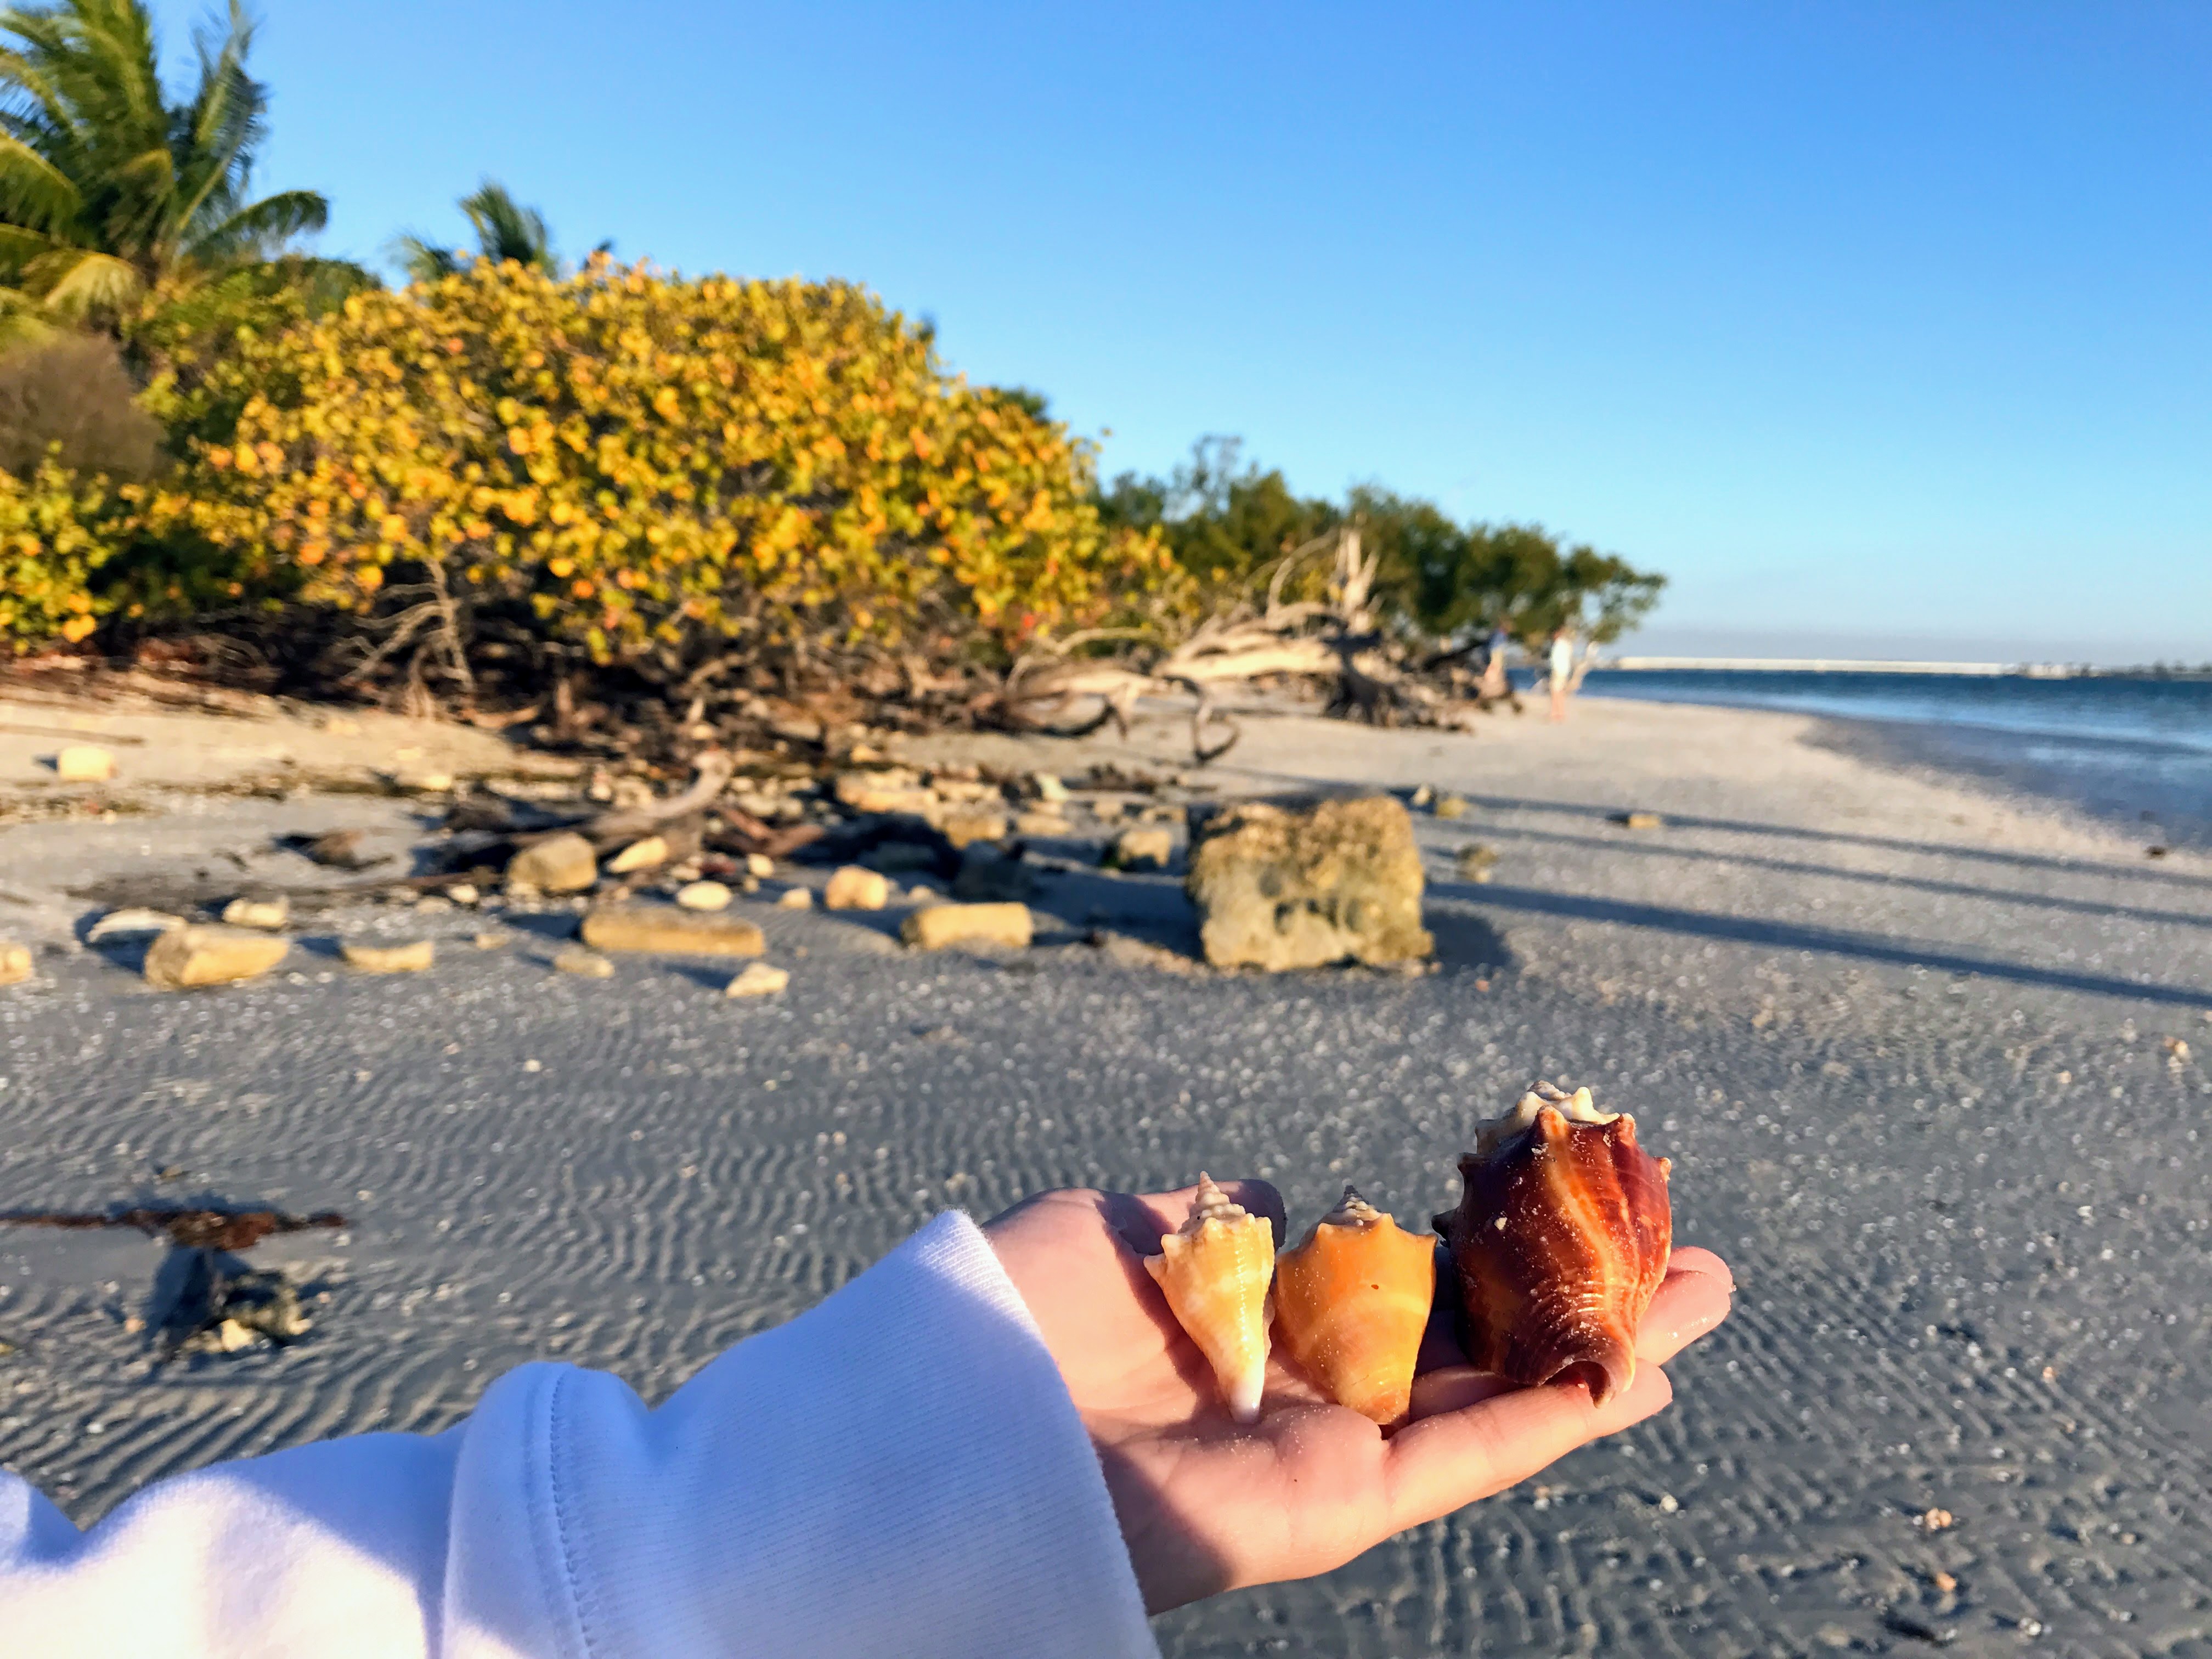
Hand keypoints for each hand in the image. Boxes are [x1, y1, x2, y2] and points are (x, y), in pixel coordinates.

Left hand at [986, 1179, 1732, 1613]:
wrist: (954, 1428)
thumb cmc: (1006, 1323)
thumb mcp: (1111, 1231)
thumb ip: (1208, 1215)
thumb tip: (1285, 1196)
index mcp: (1252, 1325)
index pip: (1395, 1282)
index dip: (1480, 1244)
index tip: (1548, 1196)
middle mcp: (1306, 1391)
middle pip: (1475, 1340)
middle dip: (1575, 1296)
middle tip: (1675, 1249)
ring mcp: (1333, 1449)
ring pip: (1500, 1399)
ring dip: (1606, 1349)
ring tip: (1705, 1297)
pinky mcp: (1342, 1503)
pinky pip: (1470, 1457)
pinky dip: (1558, 1419)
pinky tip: (1642, 1374)